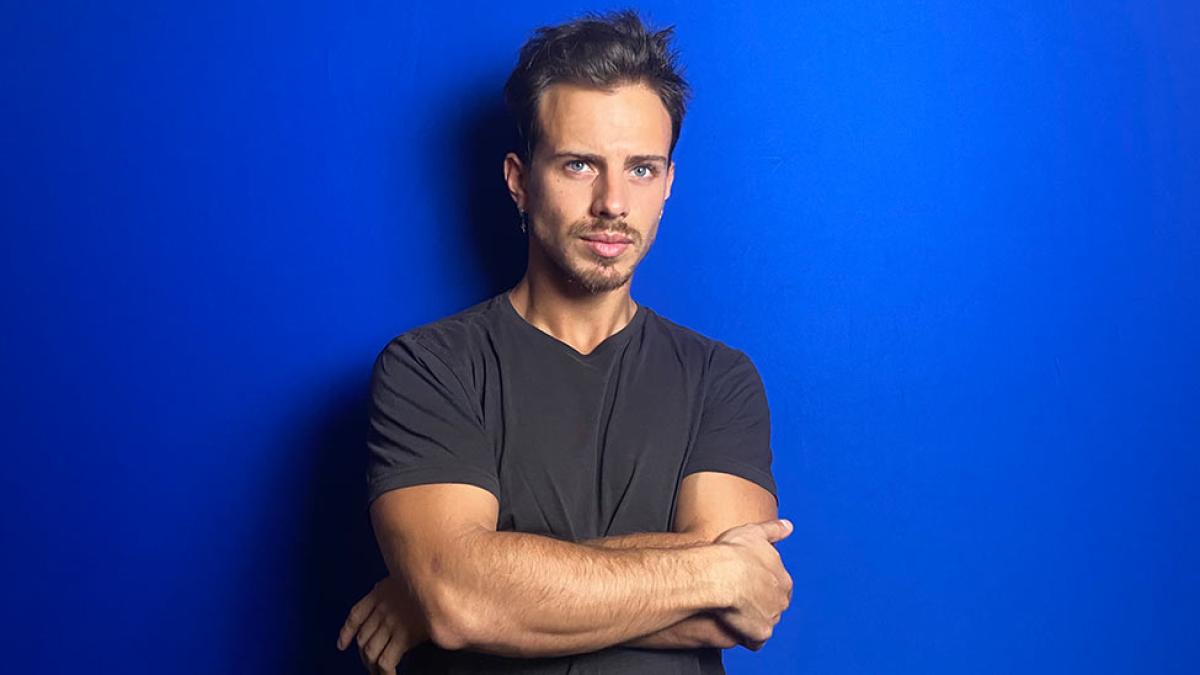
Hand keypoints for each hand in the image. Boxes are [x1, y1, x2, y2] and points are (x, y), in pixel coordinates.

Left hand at [337, 575, 428, 673]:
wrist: (441, 580)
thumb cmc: (428, 579)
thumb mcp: (404, 576)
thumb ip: (391, 589)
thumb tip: (383, 594)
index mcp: (379, 593)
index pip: (355, 616)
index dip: (346, 633)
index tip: (342, 645)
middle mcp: (381, 609)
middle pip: (362, 639)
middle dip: (364, 656)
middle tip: (370, 665)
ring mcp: (391, 623)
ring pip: (370, 652)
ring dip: (372, 667)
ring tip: (379, 673)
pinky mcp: (404, 636)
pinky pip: (386, 660)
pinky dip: (384, 672)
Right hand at [712, 519, 792, 649]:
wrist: (720, 576)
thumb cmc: (734, 553)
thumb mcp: (754, 533)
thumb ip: (773, 530)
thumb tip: (788, 526)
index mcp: (782, 578)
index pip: (778, 586)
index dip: (762, 584)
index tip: (749, 582)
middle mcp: (781, 599)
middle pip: (773, 605)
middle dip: (759, 603)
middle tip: (739, 597)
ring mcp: (771, 617)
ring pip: (764, 622)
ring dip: (752, 620)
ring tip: (732, 611)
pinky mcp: (759, 634)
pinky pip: (754, 640)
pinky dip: (746, 636)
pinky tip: (733, 626)